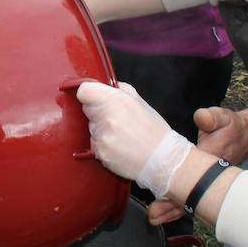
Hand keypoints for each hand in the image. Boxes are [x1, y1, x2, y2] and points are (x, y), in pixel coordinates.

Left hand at [76, 80, 192, 197]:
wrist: (162, 160)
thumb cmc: (154, 132)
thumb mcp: (141, 103)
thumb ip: (121, 90)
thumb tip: (106, 86)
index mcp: (117, 101)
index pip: (84, 91)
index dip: (89, 93)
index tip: (95, 97)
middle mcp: (108, 118)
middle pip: (86, 109)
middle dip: (97, 112)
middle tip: (116, 119)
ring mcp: (103, 136)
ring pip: (91, 127)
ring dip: (101, 129)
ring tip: (121, 135)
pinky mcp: (100, 152)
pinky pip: (94, 144)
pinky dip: (103, 145)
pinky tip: (119, 146)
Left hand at [146, 101, 247, 223]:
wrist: (246, 138)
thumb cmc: (231, 128)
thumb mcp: (223, 117)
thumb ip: (211, 117)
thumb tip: (201, 117)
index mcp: (212, 158)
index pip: (193, 174)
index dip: (178, 185)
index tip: (162, 192)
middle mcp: (211, 175)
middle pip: (191, 194)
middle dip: (172, 206)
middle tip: (153, 215)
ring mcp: (209, 183)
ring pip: (191, 200)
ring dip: (173, 210)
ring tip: (155, 217)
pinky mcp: (205, 184)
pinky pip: (191, 198)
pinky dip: (178, 206)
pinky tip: (164, 213)